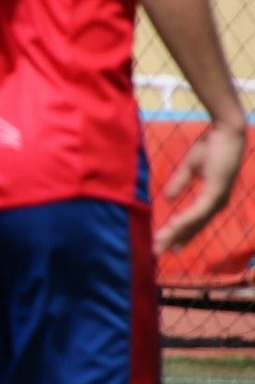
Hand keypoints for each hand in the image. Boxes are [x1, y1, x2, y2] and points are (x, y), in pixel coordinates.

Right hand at [154, 122, 246, 253]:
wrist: (226, 132)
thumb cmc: (211, 146)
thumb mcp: (190, 167)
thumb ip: (180, 183)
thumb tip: (168, 198)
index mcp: (213, 198)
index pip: (194, 221)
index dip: (180, 234)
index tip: (165, 245)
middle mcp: (217, 203)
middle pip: (193, 227)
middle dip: (174, 240)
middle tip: (157, 252)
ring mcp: (218, 199)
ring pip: (194, 223)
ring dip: (176, 234)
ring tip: (159, 243)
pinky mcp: (216, 192)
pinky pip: (198, 211)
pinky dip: (185, 220)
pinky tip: (173, 227)